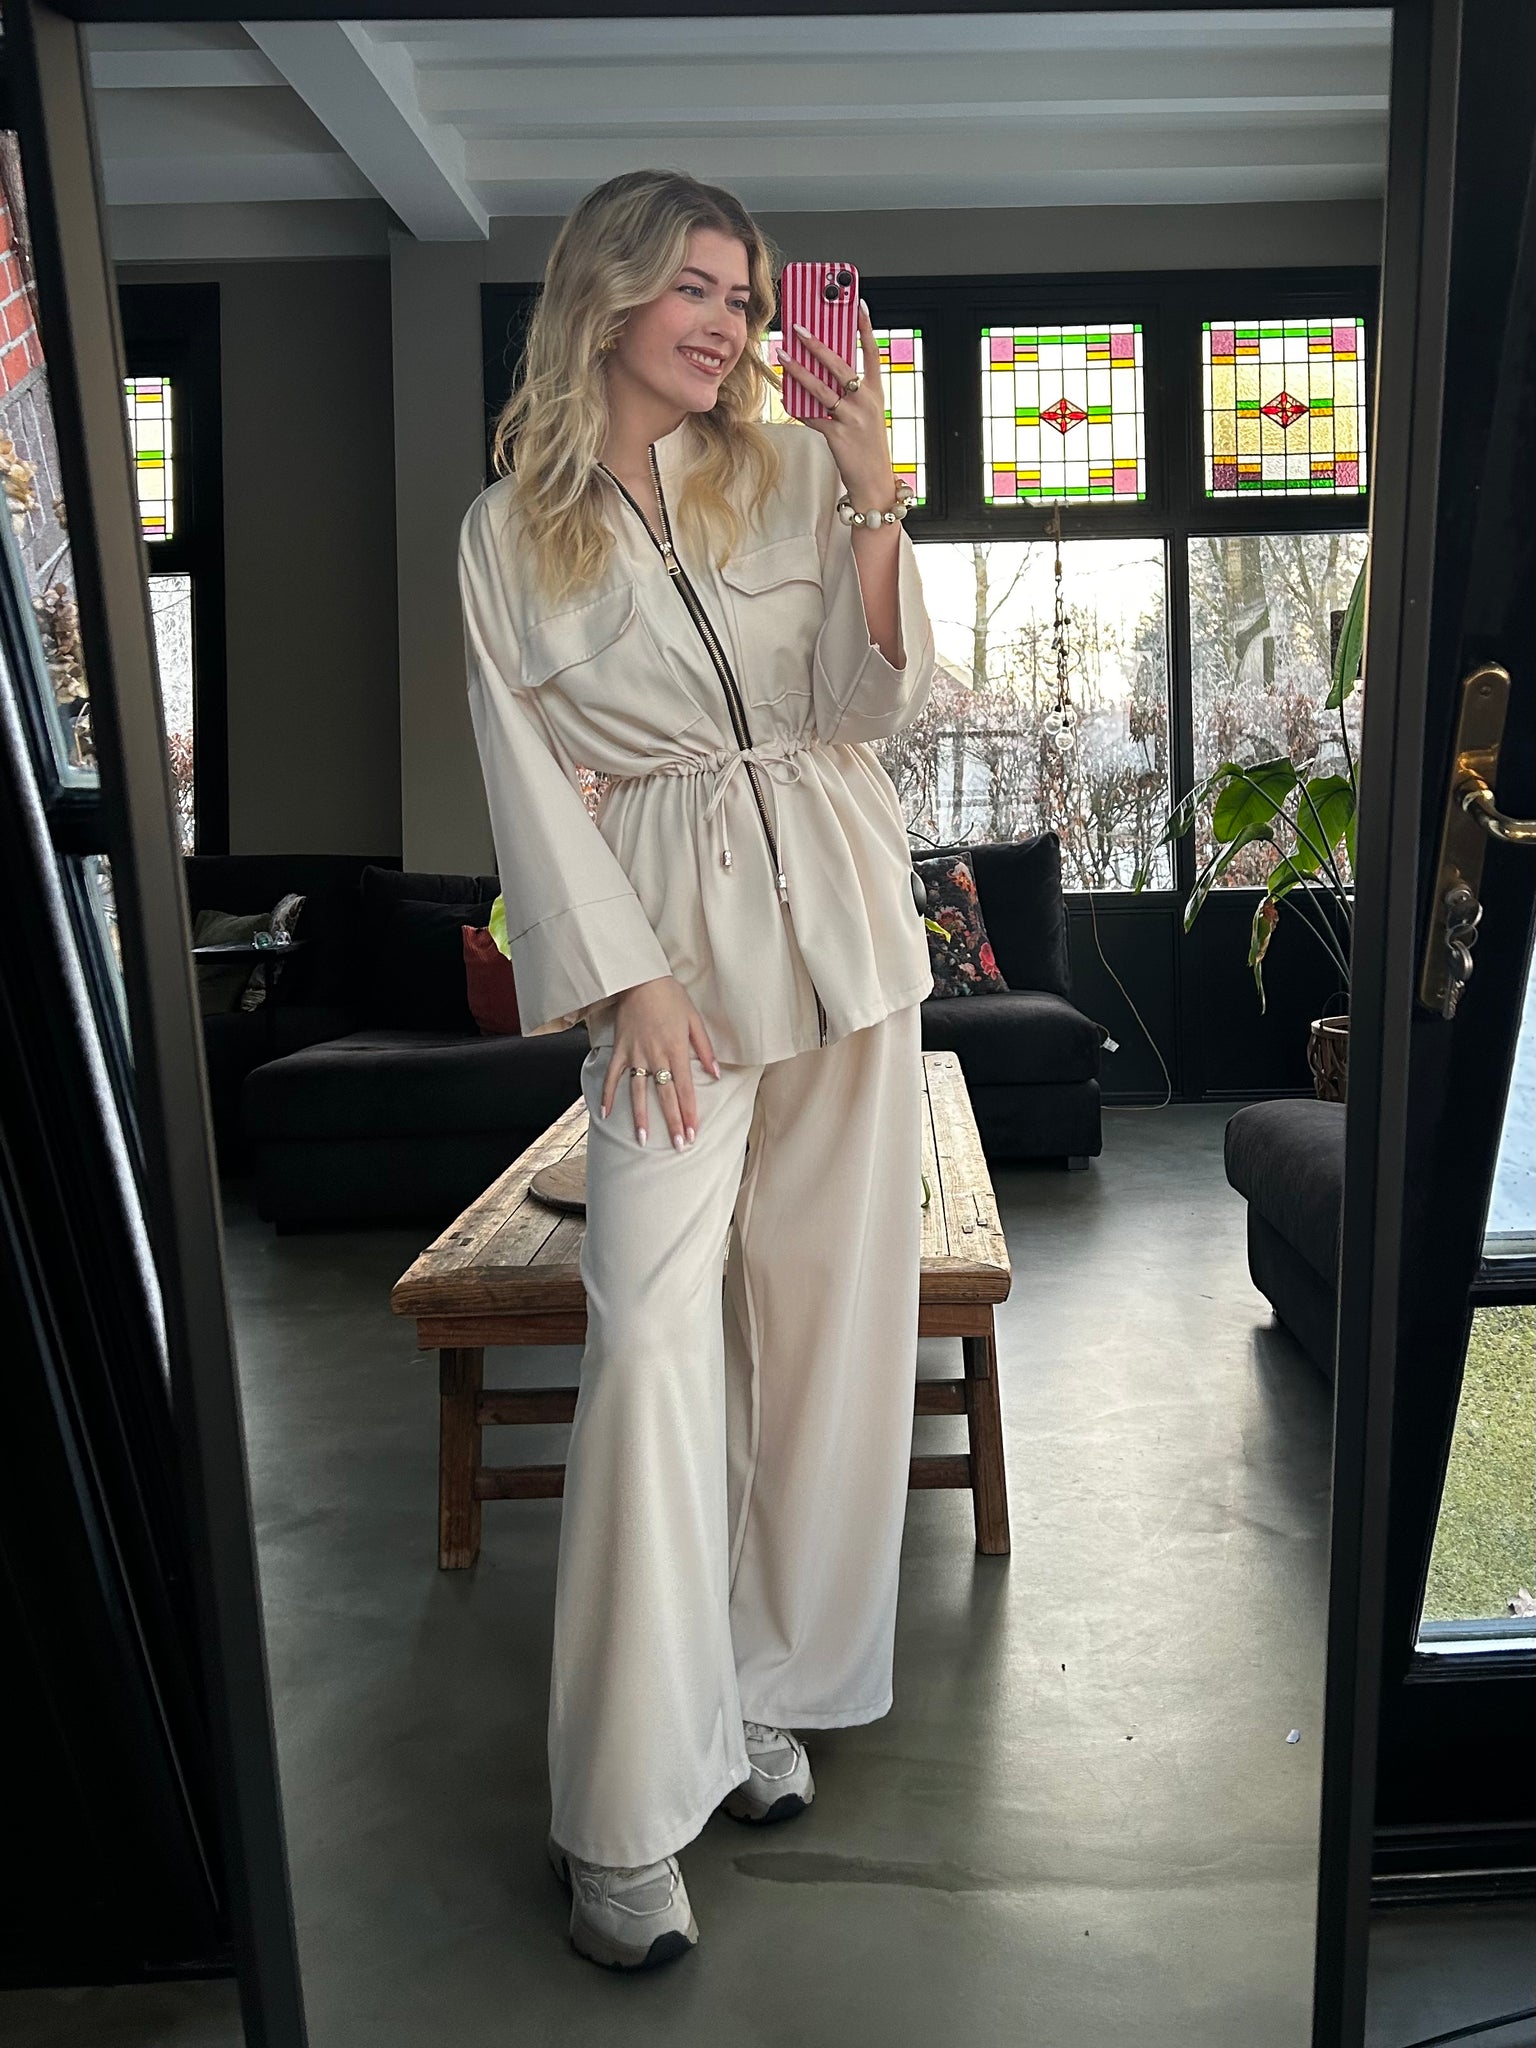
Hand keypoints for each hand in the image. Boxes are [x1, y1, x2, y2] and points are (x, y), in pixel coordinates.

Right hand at [601, 975, 720, 1147]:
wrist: (640, 979)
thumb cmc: (671, 997)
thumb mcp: (694, 1019)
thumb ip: (704, 1049)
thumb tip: (716, 1074)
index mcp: (676, 1050)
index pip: (685, 1089)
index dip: (689, 1113)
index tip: (693, 1133)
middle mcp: (656, 1056)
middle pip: (665, 1096)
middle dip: (673, 1122)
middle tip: (678, 1146)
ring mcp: (635, 1055)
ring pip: (638, 1092)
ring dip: (640, 1117)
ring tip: (644, 1139)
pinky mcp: (619, 1050)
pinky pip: (611, 1076)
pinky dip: (606, 1094)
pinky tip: (604, 1114)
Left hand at [775, 297, 896, 507]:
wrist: (873, 480)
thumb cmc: (867, 444)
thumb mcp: (867, 413)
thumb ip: (851, 391)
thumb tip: (823, 370)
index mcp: (875, 392)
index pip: (872, 352)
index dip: (865, 328)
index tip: (858, 305)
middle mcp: (865, 401)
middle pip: (839, 365)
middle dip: (817, 345)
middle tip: (800, 328)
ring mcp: (852, 418)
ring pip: (820, 388)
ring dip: (799, 370)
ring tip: (783, 355)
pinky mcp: (837, 435)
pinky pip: (812, 416)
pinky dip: (798, 406)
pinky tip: (786, 395)